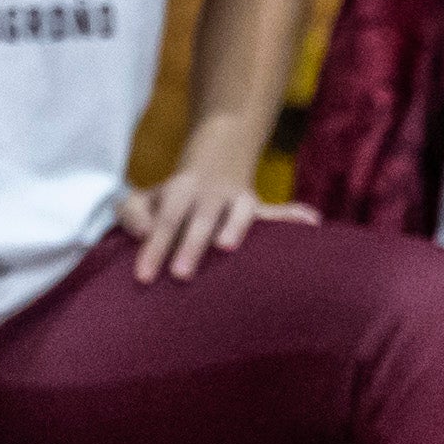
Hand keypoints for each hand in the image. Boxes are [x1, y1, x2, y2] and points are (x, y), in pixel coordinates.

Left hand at [114, 164, 310, 282]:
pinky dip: (294, 216)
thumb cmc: (168, 200)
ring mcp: (237, 201)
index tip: (143, 277)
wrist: (212, 166)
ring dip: (236, 228)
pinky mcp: (257, 209)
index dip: (153, 247)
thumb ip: (131, 213)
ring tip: (227, 246)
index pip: (164, 221)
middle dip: (189, 246)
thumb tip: (144, 231)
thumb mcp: (140, 198)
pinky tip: (311, 221)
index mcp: (180, 191)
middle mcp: (211, 195)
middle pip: (198, 220)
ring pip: (240, 213)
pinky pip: (278, 213)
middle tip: (179, 274)